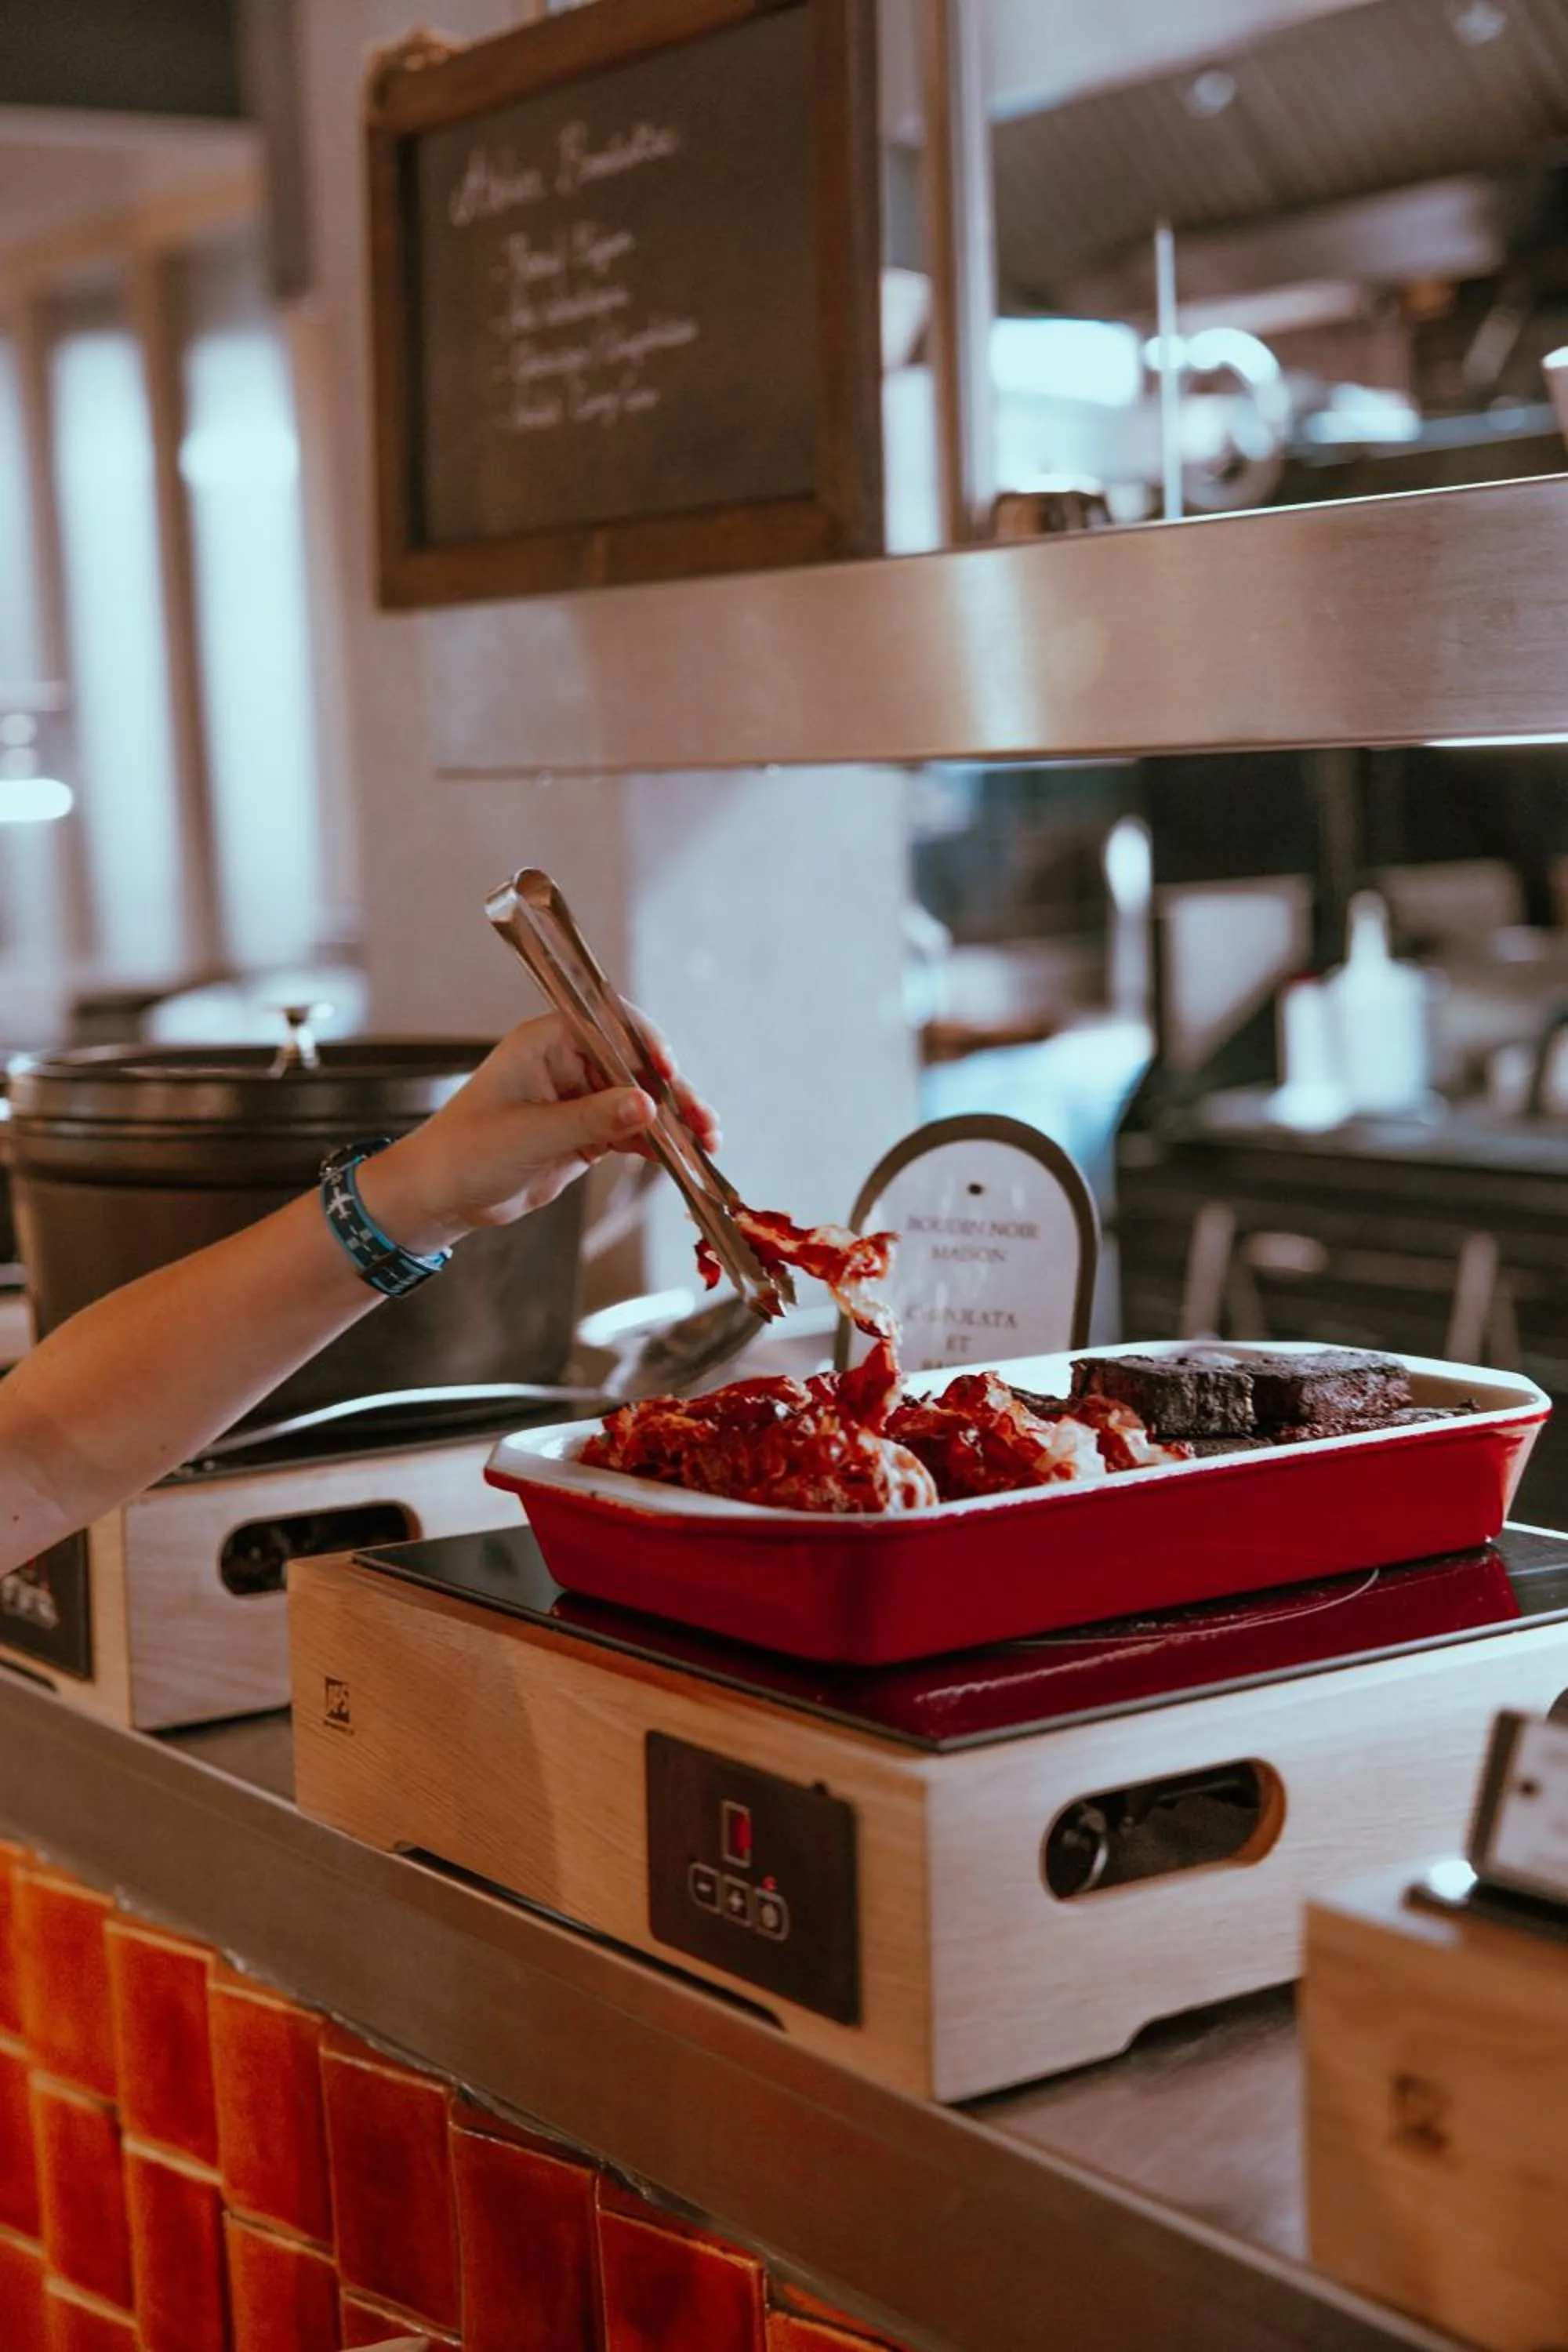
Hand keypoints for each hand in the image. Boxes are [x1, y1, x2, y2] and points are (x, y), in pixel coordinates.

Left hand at [358, 1013, 718, 1256]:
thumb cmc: (466, 1153)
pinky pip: (631, 1130)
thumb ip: (592, 1118)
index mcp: (547, 1041)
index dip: (644, 1043)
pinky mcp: (585, 1131)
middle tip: (701, 1121)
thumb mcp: (531, 1134)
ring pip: (640, 1100)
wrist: (440, 1197)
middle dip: (671, 1092)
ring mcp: (579, 1097)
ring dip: (673, 1121)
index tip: (667, 1071)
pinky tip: (682, 1157)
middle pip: (635, 1065)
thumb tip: (648, 1106)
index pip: (610, 1024)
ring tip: (706, 1141)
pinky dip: (657, 1143)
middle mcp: (568, 1062)